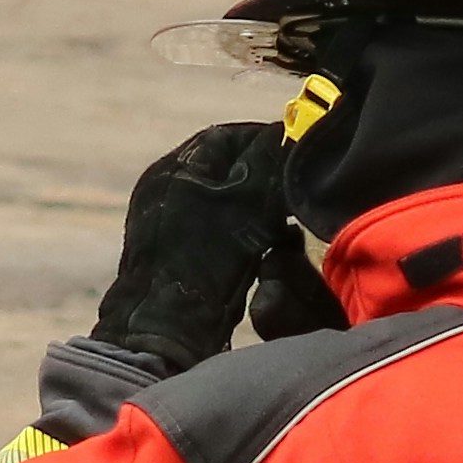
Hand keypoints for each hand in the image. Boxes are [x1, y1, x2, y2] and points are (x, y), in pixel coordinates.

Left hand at [91, 120, 292, 365]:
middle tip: (294, 192)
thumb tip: (285, 134)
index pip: (228, 137)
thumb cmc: (202, 262)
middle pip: (226, 170)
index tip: (298, 155)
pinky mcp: (171, 256)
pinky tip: (262, 252)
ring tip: (282, 226)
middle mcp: (164, 190)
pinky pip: (215, 233)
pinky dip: (242, 236)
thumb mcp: (246, 202)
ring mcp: (164, 224)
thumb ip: (268, 161)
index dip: (268, 142)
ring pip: (224, 203)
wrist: (165, 328)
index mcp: (174, 167)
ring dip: (256, 211)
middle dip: (264, 179)